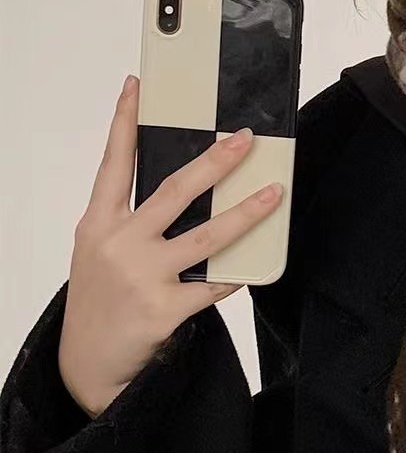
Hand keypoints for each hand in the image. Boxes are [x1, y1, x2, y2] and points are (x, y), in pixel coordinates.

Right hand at [57, 74, 283, 416]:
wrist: (84, 365)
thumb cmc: (99, 300)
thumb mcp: (101, 251)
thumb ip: (133, 220)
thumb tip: (191, 191)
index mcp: (98, 224)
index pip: (113, 163)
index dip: (123, 122)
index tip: (137, 87)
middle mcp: (117, 245)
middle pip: (173, 191)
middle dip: (214, 162)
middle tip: (244, 138)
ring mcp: (141, 277)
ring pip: (206, 236)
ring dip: (247, 212)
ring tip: (275, 192)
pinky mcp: (163, 309)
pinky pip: (214, 285)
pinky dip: (237, 272)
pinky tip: (258, 262)